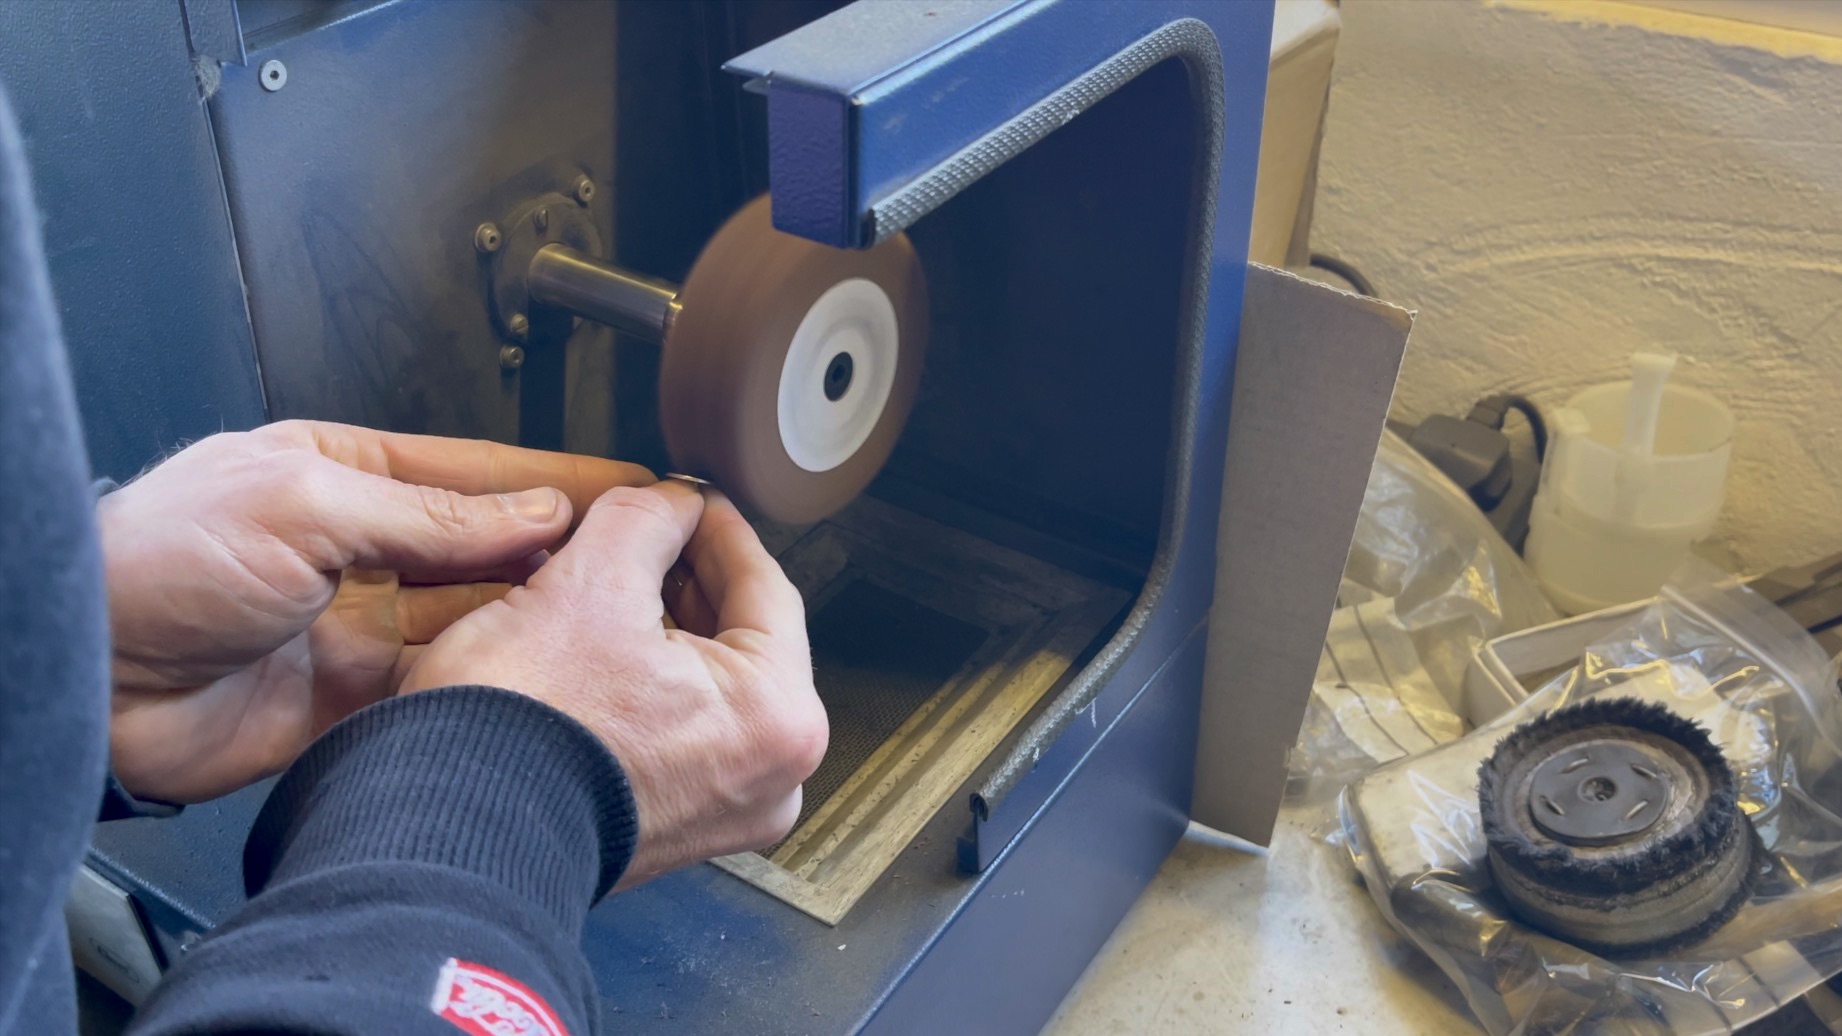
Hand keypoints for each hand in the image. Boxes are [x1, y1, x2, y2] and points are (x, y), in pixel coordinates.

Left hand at [101, 419, 651, 802]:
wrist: (86, 680)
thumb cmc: (155, 564)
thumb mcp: (306, 506)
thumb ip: (430, 515)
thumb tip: (533, 512)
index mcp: (342, 475)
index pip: (476, 472)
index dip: (557, 478)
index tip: (629, 483)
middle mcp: (357, 547)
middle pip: (486, 545)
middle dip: (562, 546)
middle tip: (643, 551)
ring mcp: (358, 625)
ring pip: (476, 618)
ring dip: (537, 614)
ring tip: (612, 609)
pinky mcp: (354, 699)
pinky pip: (446, 684)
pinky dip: (494, 678)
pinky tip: (543, 671)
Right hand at [400, 482, 827, 888]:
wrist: (443, 835)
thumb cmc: (520, 728)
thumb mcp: (589, 582)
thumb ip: (645, 520)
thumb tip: (670, 501)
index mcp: (778, 718)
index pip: (766, 587)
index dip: (717, 527)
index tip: (689, 496)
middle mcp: (770, 778)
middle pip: (741, 640)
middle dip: (686, 579)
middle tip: (646, 529)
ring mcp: (724, 813)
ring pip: (707, 686)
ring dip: (663, 628)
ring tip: (612, 580)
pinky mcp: (673, 832)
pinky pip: (679, 732)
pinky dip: (647, 685)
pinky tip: (601, 645)